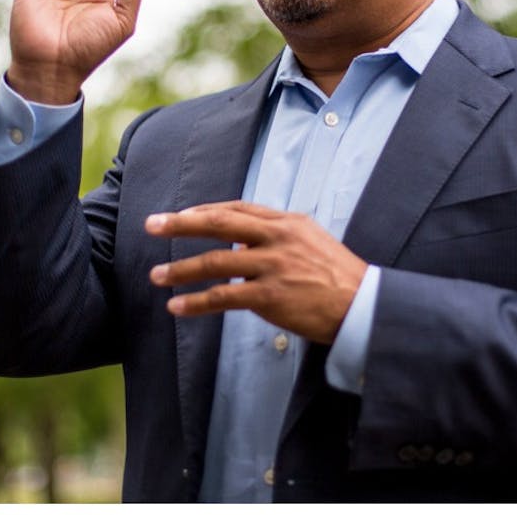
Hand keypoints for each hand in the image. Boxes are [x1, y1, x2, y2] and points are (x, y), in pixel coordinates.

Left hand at [145, 201, 367, 343]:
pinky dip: (197, 302)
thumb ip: (277, 236)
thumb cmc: (338, 278)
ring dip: (181, 269)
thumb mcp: (311, 242)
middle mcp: (277, 238)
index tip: (181, 215)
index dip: (205, 211)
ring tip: (156, 275)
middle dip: (181, 223)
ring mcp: (273, 266)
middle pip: (219, 223)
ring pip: (215, 263)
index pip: (237, 209)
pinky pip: (223, 297)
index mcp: (287, 222)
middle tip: (151, 224)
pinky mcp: (271, 295)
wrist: (366, 307)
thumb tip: (242, 242)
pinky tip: (177, 308)